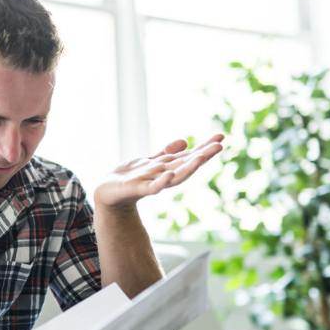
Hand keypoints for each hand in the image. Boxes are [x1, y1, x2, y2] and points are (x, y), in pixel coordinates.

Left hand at [94, 134, 224, 208]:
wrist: (108, 192)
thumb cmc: (130, 177)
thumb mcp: (150, 161)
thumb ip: (166, 153)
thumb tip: (185, 141)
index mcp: (167, 168)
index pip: (189, 157)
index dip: (205, 148)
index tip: (221, 137)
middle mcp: (164, 176)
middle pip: (186, 165)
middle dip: (203, 156)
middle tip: (220, 146)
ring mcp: (152, 183)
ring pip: (173, 176)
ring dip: (188, 168)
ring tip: (201, 157)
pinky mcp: (138, 189)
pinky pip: (152, 187)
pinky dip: (161, 182)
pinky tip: (169, 174)